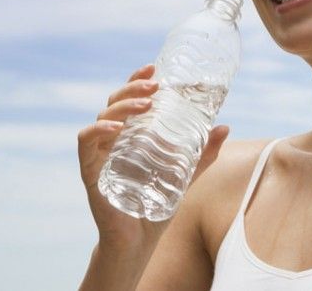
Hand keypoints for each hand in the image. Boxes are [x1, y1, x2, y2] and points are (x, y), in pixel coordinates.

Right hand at [77, 64, 230, 248]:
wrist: (139, 242)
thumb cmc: (157, 205)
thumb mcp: (185, 175)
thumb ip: (203, 154)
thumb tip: (225, 127)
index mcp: (130, 135)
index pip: (128, 99)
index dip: (136, 80)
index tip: (152, 68)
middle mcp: (112, 140)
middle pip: (114, 102)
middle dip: (132, 89)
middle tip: (154, 87)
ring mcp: (99, 154)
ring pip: (102, 117)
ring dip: (122, 106)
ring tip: (144, 105)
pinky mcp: (91, 172)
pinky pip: (86, 143)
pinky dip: (98, 130)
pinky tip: (116, 128)